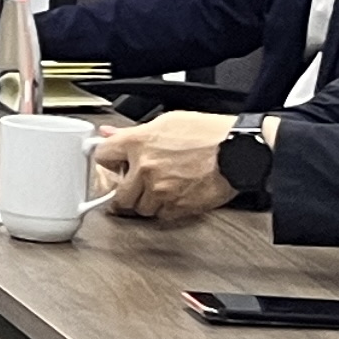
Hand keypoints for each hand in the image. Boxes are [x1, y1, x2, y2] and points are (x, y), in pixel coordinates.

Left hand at [92, 112, 238, 225]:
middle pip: (117, 194)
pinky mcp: (176, 207)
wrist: (238, 151)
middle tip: (137, 184)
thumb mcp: (166, 122)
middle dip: (126, 191)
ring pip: (139, 208)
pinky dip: (166, 209)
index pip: (101, 156)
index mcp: (138, 143)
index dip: (107, 161)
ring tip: (163, 186)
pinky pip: (160, 216)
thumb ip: (133, 132)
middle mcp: (145, 168)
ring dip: (147, 201)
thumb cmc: (209, 133)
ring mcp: (160, 190)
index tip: (113, 165)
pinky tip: (175, 194)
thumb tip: (109, 133)